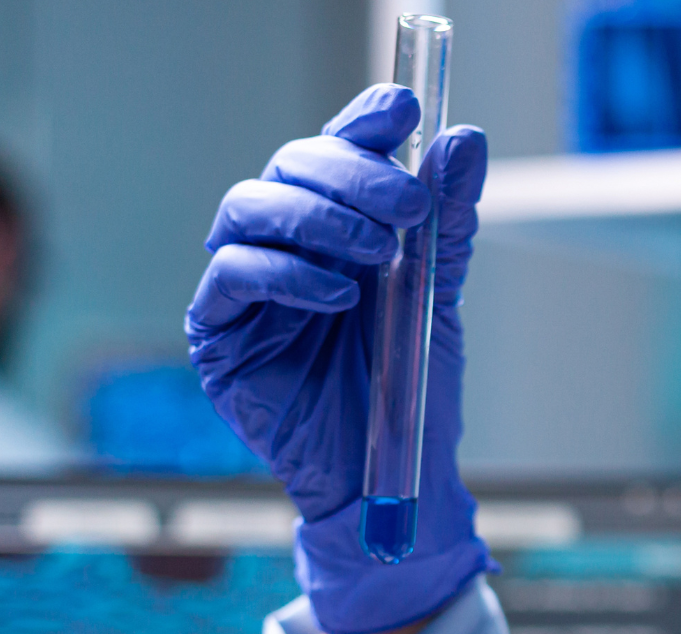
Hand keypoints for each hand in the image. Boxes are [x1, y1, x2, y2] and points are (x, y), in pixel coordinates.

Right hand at [187, 84, 493, 633]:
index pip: (335, 152)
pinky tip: (339, 296)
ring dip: (319, 218)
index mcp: (335, 229)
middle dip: (351, 173)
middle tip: (409, 204)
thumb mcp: (438, 300)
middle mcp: (283, 246)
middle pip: (290, 167)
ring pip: (250, 208)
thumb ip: (445, 224)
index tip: (403, 107)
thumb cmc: (409, 393)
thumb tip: (463, 140)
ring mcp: (243, 287)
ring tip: (378, 255)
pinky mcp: (217, 334)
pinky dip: (287, 274)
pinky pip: (231, 276)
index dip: (362, 123)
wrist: (390, 480)